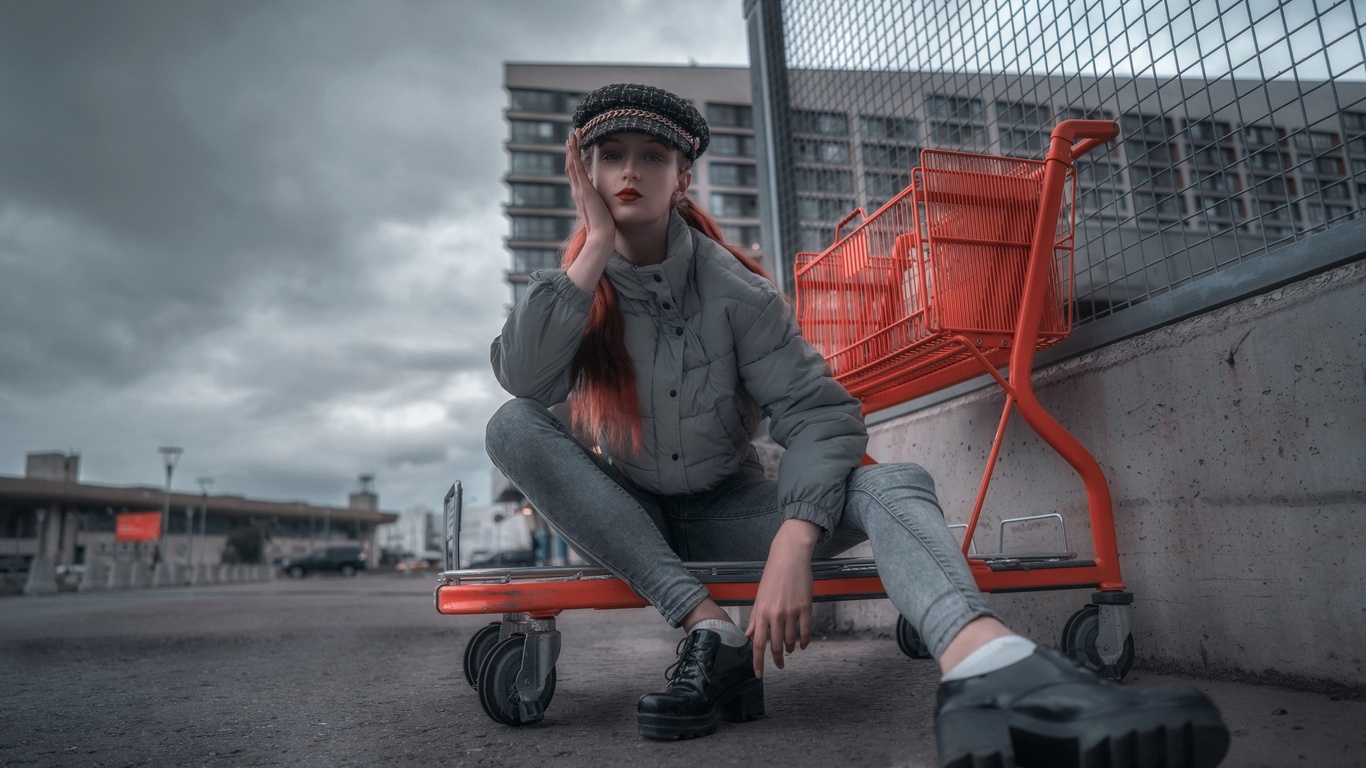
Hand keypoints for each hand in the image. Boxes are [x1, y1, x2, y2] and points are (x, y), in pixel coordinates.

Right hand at [565, 129, 614, 244]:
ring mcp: (579, 190)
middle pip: (570, 165)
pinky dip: (573, 156)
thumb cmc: (603, 225)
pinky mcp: (584, 190)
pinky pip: (576, 169)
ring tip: (573, 134)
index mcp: (581, 194)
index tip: (575, 146)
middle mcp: (577, 191)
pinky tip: (572, 145)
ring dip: (572, 148)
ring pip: (571, 164)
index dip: (573, 158)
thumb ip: (596, 194)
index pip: (575, 173)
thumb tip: (595, 182)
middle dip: (571, 149)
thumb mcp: (600, 206)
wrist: (601, 235)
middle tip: (572, 134)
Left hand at [745, 519, 819, 677]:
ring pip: (791, 641)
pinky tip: (803, 644)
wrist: (789, 557)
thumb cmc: (773, 575)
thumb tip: (748, 635)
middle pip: (775, 646)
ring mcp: (791, 612)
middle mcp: (775, 615)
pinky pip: (806, 632)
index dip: (758, 662)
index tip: (759, 675)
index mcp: (761, 612)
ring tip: (790, 649)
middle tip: (779, 666)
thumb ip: (754, 618)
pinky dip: (804, 641)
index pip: (757, 644)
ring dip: (790, 648)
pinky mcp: (805, 608)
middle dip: (777, 659)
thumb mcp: (759, 597)